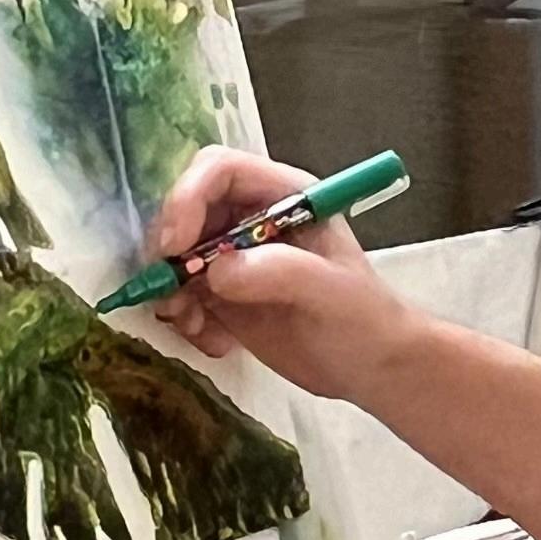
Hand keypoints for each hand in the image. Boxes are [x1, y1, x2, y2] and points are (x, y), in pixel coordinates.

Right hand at [148, 145, 404, 398]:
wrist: (371, 368)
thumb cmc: (364, 320)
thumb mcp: (332, 292)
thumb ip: (281, 272)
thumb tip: (218, 270)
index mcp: (284, 196)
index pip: (218, 171)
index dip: (187, 198)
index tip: (175, 246)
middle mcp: (251, 218)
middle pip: (184, 211)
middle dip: (169, 252)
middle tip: (171, 294)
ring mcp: (233, 257)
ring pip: (174, 257)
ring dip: (171, 291)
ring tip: (196, 327)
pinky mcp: (222, 295)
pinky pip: (181, 295)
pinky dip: (185, 319)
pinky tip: (216, 343)